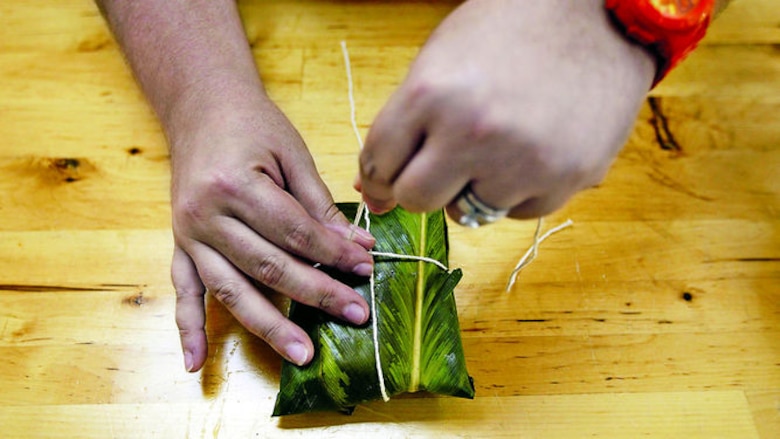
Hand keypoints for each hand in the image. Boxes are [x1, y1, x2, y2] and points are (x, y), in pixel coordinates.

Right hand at [169, 92, 374, 371]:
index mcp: (235, 185)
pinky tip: (195, 364)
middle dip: (316, 293)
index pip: (294, 232)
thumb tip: (356, 245)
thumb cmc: (251, 124)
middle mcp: (206, 215)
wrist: (200, 106)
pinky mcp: (179, 245)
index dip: (334, 254)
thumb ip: (319, 204)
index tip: (366, 268)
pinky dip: (187, 329)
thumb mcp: (291, 153)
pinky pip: (183, 292)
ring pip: (231, 290)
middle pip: (268, 266)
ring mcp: (188, 234)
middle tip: (355, 314)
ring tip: (302, 354)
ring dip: (268, 326)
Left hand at [357, 0, 655, 219]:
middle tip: (438, 169)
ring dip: (473, 187)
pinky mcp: (565, 179)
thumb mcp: (441, 58)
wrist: (602, 15)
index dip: (376, 180)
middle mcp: (473, 134)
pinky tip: (531, 150)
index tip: (383, 187)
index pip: (379, 164)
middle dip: (420, 188)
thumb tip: (374, 190)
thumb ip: (405, 122)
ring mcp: (522, 162)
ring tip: (499, 143)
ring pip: (468, 211)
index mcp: (431, 93)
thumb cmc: (513, 27)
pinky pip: (517, 211)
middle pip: (417, 200)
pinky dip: (516, 190)